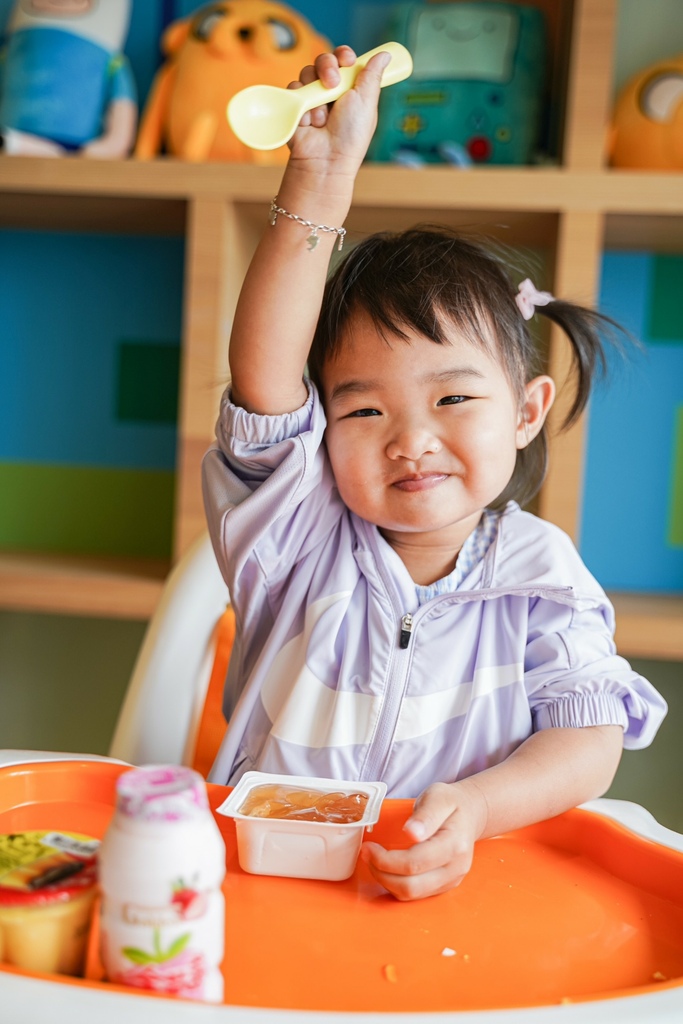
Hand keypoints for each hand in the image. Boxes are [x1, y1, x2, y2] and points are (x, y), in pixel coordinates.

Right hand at [286, 44, 390, 174]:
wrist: (327, 159)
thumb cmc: (350, 136)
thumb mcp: (366, 102)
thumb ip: (372, 76)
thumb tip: (385, 54)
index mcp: (350, 88)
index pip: (344, 59)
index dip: (344, 56)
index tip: (347, 61)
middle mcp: (330, 90)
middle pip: (323, 60)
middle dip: (327, 67)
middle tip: (332, 83)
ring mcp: (312, 97)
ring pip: (307, 73)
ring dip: (317, 94)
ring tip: (322, 118)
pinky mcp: (296, 106)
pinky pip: (294, 89)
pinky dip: (303, 106)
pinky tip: (310, 124)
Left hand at [360, 780, 488, 900]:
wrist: (470, 814)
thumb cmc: (451, 803)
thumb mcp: (438, 798)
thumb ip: (426, 815)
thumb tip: (411, 832)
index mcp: (454, 844)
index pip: (415, 863)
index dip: (386, 860)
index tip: (369, 847)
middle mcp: (455, 868)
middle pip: (411, 886)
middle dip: (382, 873)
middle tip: (366, 854)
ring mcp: (451, 880)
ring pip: (412, 895)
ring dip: (386, 881)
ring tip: (374, 860)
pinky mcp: (444, 886)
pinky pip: (416, 894)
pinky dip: (396, 884)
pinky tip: (388, 868)